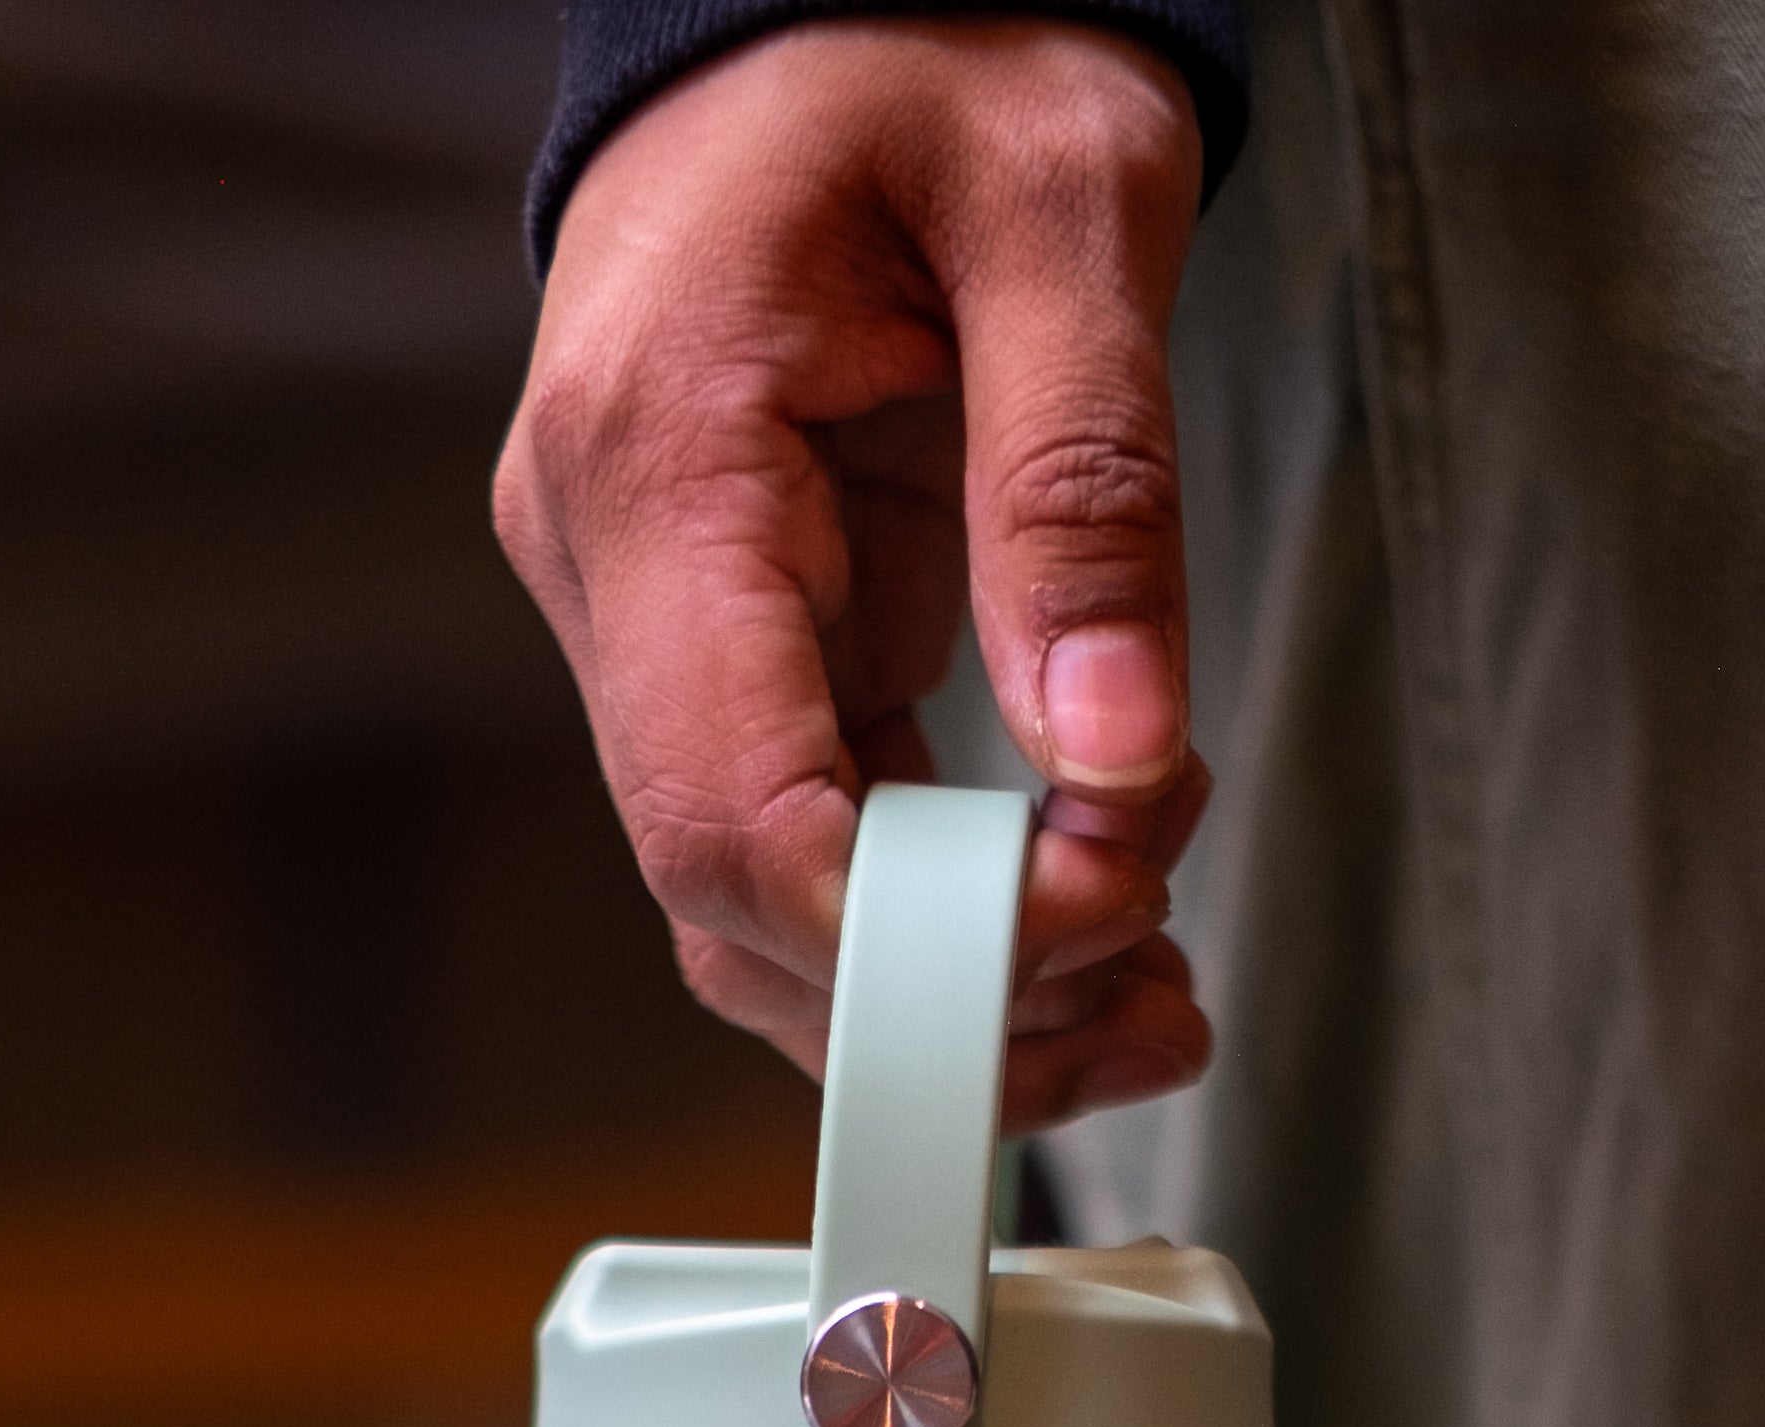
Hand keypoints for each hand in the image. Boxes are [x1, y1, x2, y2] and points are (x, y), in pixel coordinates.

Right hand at [497, 20, 1212, 1130]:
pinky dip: (940, 913)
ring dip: (949, 990)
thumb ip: (1088, 489)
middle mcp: (610, 561)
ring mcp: (649, 614)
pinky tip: (1085, 915)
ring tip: (1148, 991)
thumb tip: (1113, 763)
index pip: (730, 810)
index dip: (907, 939)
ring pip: (757, 907)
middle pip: (731, 898)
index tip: (1100, 920)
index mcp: (657, 452)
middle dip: (949, 992)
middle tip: (1155, 984)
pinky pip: (808, 831)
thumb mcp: (1066, 205)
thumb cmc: (932, 40)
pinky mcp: (720, 640)